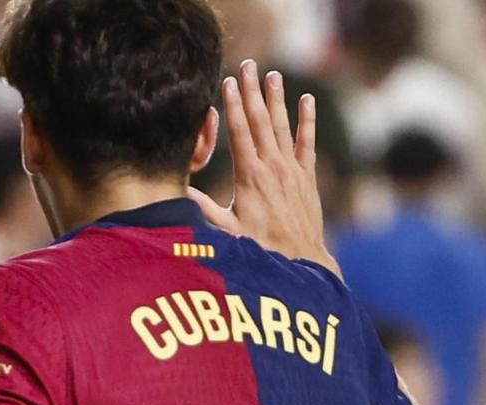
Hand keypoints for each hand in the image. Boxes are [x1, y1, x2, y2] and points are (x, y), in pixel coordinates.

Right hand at [189, 60, 337, 274]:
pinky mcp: (307, 176)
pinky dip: (307, 120)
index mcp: (250, 176)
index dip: (233, 105)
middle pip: (260, 121)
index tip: (228, 83)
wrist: (300, 258)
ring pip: (283, 126)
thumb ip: (203, 209)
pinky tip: (306, 100)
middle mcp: (272, 167)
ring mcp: (292, 169)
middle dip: (252, 91)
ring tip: (273, 74)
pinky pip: (308, 142)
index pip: (239, 132)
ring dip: (277, 98)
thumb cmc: (260, 247)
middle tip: (248, 65)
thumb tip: (177, 193)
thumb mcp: (226, 230)